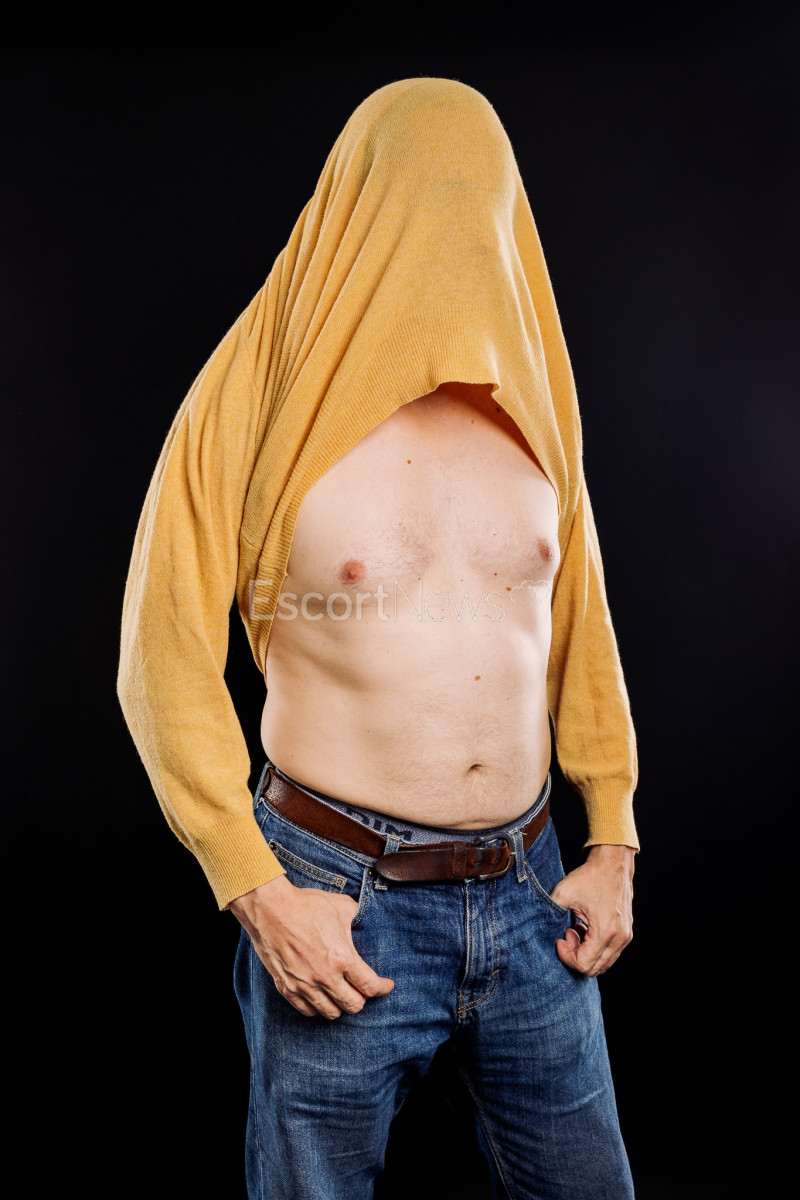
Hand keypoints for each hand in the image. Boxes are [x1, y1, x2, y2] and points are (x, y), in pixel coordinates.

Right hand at [229, 874, 394, 1018]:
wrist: (270, 909)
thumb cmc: (306, 905)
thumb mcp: (341, 906)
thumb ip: (358, 918)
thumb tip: (365, 921)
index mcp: (342, 958)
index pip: (370, 986)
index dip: (382, 988)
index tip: (386, 986)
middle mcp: (325, 977)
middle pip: (353, 1005)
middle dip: (362, 999)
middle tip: (362, 989)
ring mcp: (304, 985)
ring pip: (330, 1012)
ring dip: (340, 1005)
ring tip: (342, 994)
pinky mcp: (286, 987)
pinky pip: (306, 1010)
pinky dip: (317, 1008)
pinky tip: (321, 997)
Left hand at [550, 844, 634, 976]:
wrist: (613, 863)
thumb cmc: (591, 876)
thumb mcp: (564, 893)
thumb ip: (550, 913)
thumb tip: (540, 929)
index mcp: (605, 931)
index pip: (584, 965)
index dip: (567, 956)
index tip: (560, 938)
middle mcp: (619, 938)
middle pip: (595, 969)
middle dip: (576, 956)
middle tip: (567, 934)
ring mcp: (625, 936)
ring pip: (603, 963)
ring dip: (586, 953)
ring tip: (575, 930)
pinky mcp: (626, 932)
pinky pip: (610, 953)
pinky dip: (595, 948)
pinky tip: (585, 929)